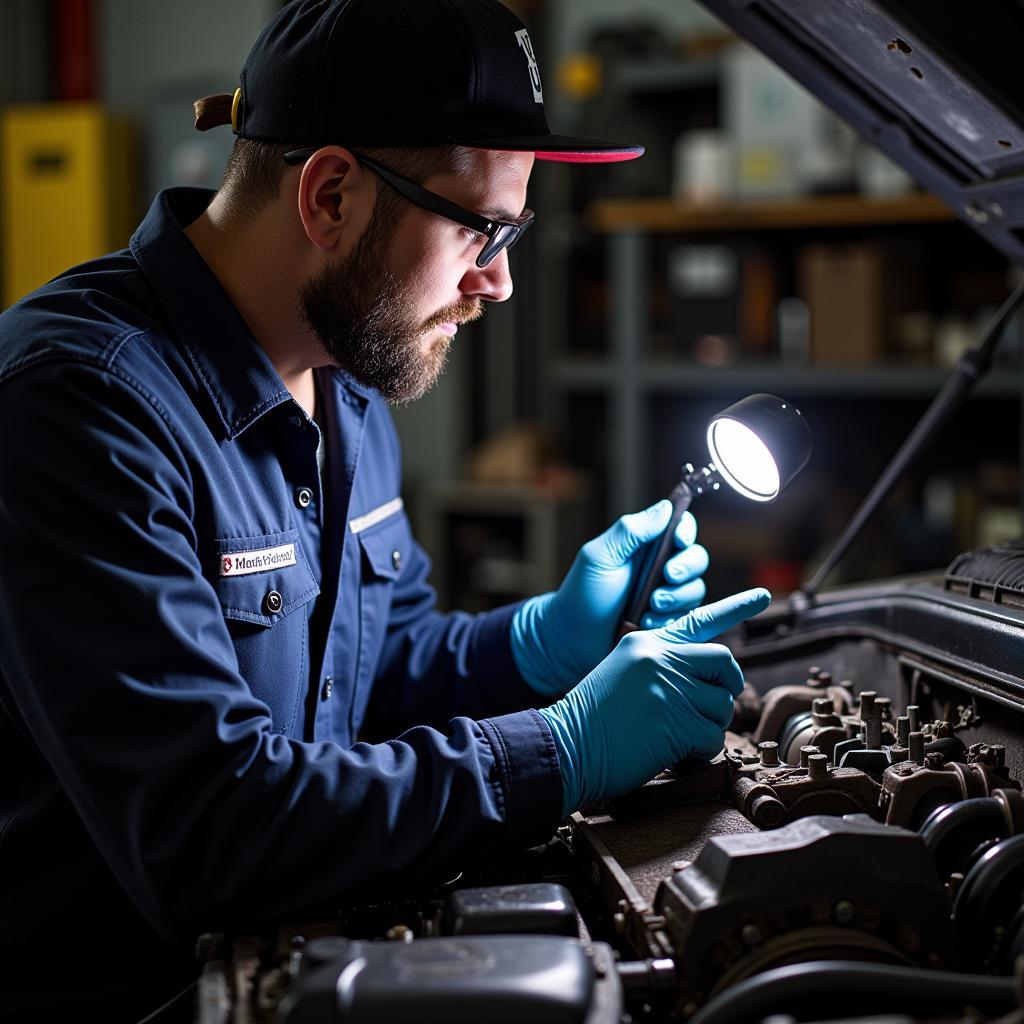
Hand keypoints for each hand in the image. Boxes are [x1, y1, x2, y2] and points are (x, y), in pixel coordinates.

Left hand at [511, 500, 708, 696]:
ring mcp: (666, 596)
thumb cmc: (581, 594)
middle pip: (696, 558)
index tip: (678, 540)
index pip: (679, 527)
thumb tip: (665, 507)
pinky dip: (670, 619)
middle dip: (686, 567)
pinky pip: (687, 617)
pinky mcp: (668, 622)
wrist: (571, 640)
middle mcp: (659, 568)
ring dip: (677, 596)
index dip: (686, 531)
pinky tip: (646, 623)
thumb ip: (631, 531)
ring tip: (651, 606)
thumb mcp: (600, 556)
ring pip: (695, 589)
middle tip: (666, 576)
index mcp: (644, 546)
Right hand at [536, 589, 770, 814]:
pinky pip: (712, 737)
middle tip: (708, 708)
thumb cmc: (592, 718)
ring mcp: (669, 687)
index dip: (736, 606)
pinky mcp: (675, 721)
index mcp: (647, 642)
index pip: (699, 620)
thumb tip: (706, 682)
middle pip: (723, 663)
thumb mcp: (623, 673)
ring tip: (674, 734)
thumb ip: (662, 666)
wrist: (566, 745)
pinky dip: (699, 751)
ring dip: (706, 727)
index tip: (765, 596)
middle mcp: (660, 657)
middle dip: (725, 689)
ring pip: (721, 705)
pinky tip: (673, 752)